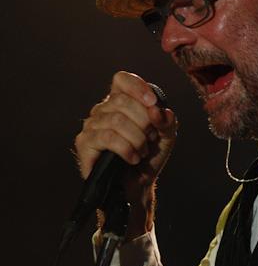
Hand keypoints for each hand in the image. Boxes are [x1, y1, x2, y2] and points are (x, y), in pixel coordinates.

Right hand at [74, 72, 176, 234]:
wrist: (138, 186)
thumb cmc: (149, 157)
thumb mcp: (166, 136)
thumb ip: (167, 120)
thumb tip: (159, 111)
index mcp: (120, 101)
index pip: (121, 79)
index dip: (137, 87)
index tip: (153, 103)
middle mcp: (102, 109)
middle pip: (122, 101)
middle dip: (144, 122)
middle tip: (150, 139)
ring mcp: (91, 126)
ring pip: (116, 120)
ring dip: (137, 138)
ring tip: (142, 152)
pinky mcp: (84, 144)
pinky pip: (107, 138)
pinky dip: (126, 148)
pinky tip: (133, 158)